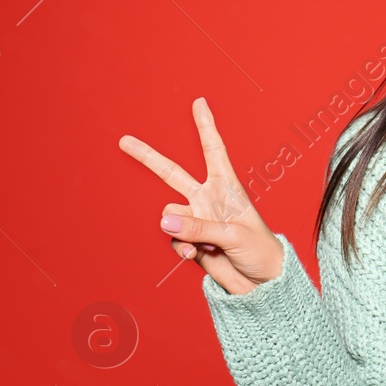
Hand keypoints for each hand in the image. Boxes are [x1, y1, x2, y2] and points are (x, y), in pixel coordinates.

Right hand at [119, 97, 284, 295]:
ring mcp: (197, 220)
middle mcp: (208, 199)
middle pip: (172, 174)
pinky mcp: (190, 241)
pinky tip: (196, 255)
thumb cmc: (259, 250)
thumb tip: (165, 221)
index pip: (213, 150)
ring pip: (170, 215)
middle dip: (148, 157)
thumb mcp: (232, 235)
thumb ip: (198, 227)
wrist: (260, 283)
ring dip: (183, 230)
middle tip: (125, 141)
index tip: (199, 103)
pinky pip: (173, 238)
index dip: (206, 126)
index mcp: (227, 187)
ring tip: (206, 243)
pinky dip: (181, 247)